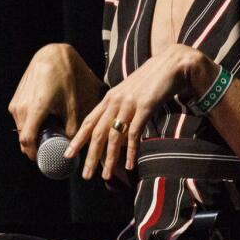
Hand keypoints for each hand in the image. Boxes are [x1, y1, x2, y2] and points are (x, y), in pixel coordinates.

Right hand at [9, 43, 102, 159]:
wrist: (51, 56)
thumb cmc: (64, 78)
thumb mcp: (72, 103)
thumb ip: (72, 127)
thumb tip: (72, 144)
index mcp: (35, 109)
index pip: (27, 141)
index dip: (33, 154)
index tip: (42, 160)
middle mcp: (21, 108)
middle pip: (23, 137)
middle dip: (34, 147)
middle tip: (49, 151)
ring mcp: (16, 103)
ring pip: (21, 128)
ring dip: (31, 136)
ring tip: (47, 136)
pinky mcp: (15, 99)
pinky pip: (20, 119)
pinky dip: (28, 126)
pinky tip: (41, 123)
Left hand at [64, 44, 214, 179]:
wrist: (171, 64)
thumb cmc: (151, 81)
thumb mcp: (129, 93)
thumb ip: (120, 109)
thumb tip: (115, 129)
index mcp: (109, 98)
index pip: (88, 121)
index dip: (78, 139)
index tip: (68, 154)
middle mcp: (115, 101)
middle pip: (97, 133)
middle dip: (90, 156)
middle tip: (85, 175)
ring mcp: (129, 104)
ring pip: (114, 136)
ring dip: (109, 159)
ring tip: (106, 176)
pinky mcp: (145, 106)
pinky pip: (134, 133)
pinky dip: (130, 150)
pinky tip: (129, 165)